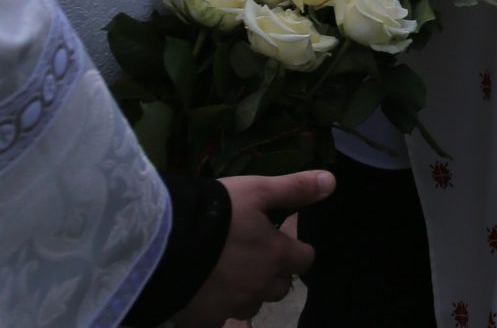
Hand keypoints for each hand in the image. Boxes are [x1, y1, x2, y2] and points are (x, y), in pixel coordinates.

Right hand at [176, 170, 330, 327]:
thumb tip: (331, 182)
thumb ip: (295, 188)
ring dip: (247, 292)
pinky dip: (217, 308)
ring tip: (227, 272)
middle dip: (273, 274)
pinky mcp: (207, 318)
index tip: (281, 240)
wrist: (166, 240)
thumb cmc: (217, 211)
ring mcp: (234, 306)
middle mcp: (261, 286)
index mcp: (277, 256)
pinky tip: (206, 292)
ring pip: (252, 304)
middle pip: (280, 287)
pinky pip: (220, 319)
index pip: (305, 260)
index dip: (296, 250)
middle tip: (253, 256)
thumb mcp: (257, 190)